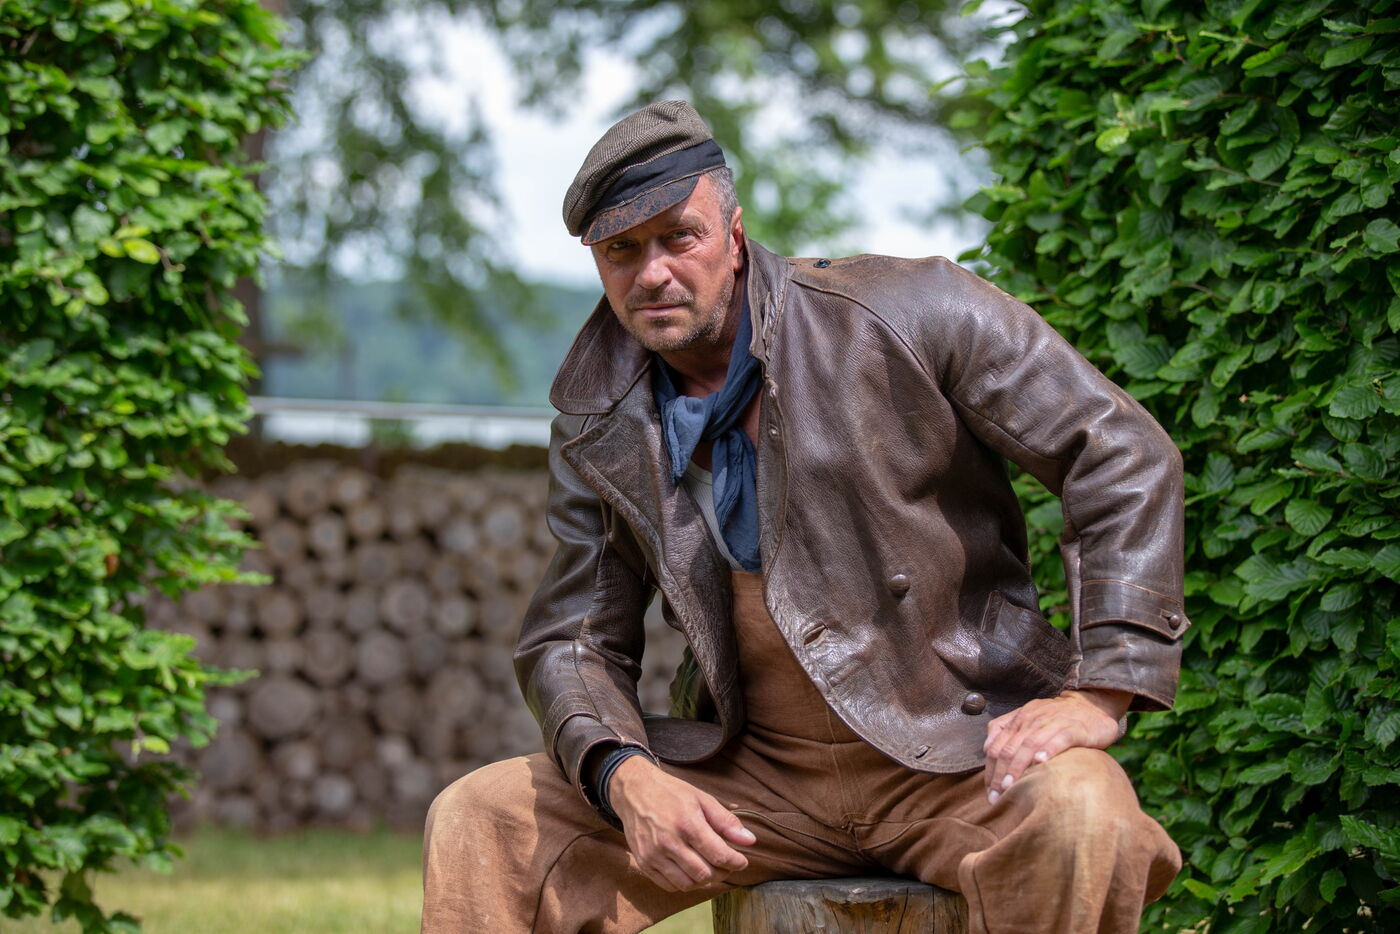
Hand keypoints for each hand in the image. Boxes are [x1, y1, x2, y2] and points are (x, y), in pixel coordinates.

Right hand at [608, 755, 755, 891]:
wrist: (634, 790)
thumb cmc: (672, 793)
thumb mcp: (702, 799)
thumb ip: (726, 822)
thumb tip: (750, 841)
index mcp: (687, 823)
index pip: (719, 855)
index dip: (736, 862)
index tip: (742, 861)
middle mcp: (669, 842)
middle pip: (705, 874)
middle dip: (722, 872)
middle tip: (726, 864)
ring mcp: (653, 855)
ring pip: (687, 884)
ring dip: (704, 881)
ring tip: (710, 868)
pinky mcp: (643, 863)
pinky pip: (669, 886)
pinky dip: (684, 883)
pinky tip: (690, 871)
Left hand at [982, 688, 1130, 803]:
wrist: (1091, 705)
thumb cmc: (1056, 717)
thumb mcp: (1028, 718)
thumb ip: (1006, 730)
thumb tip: (987, 749)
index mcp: (1019, 720)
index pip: (996, 746)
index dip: (990, 770)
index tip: (990, 791)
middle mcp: (1032, 720)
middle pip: (1009, 748)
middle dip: (1000, 774)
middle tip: (997, 795)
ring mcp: (1054, 723)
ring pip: (1030, 744)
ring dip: (1018, 766)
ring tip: (1011, 786)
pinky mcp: (1075, 729)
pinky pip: (1059, 739)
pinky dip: (1048, 750)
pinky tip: (1041, 762)